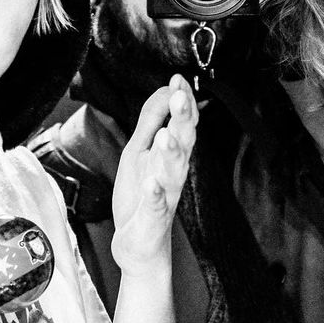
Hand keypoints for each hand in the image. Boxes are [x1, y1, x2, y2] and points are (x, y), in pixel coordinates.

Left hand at [111, 75, 197, 275]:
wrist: (140, 244)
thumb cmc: (141, 194)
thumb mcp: (139, 149)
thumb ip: (152, 119)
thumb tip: (166, 88)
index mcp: (171, 153)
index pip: (182, 122)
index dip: (182, 100)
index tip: (178, 79)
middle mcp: (173, 171)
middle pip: (184, 141)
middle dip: (183, 118)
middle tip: (181, 96)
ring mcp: (165, 195)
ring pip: (173, 171)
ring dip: (171, 152)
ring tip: (166, 135)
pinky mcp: (152, 218)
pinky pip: (156, 206)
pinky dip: (154, 195)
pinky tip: (151, 183)